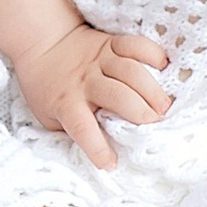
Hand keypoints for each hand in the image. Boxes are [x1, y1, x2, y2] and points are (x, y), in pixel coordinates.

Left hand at [10, 24, 171, 169]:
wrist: (42, 45)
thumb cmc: (48, 89)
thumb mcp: (49, 116)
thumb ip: (71, 132)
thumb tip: (100, 155)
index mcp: (66, 103)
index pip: (81, 127)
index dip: (96, 147)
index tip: (110, 162)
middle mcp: (85, 82)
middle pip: (117, 95)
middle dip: (140, 112)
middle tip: (156, 124)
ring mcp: (100, 61)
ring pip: (131, 71)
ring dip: (151, 89)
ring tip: (164, 106)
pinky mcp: (111, 44)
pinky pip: (134, 45)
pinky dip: (151, 53)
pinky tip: (163, 65)